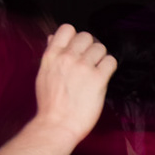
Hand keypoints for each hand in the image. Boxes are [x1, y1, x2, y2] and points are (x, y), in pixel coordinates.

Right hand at [31, 23, 116, 146]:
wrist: (56, 125)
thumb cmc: (50, 105)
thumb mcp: (43, 74)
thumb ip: (51, 55)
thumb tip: (52, 38)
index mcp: (52, 56)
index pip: (67, 29)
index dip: (75, 37)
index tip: (78, 48)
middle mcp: (67, 58)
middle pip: (86, 36)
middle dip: (90, 47)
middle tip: (90, 62)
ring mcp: (83, 67)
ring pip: (100, 47)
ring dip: (101, 58)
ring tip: (97, 71)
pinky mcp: (98, 79)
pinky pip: (111, 61)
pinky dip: (110, 67)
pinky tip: (104, 76)